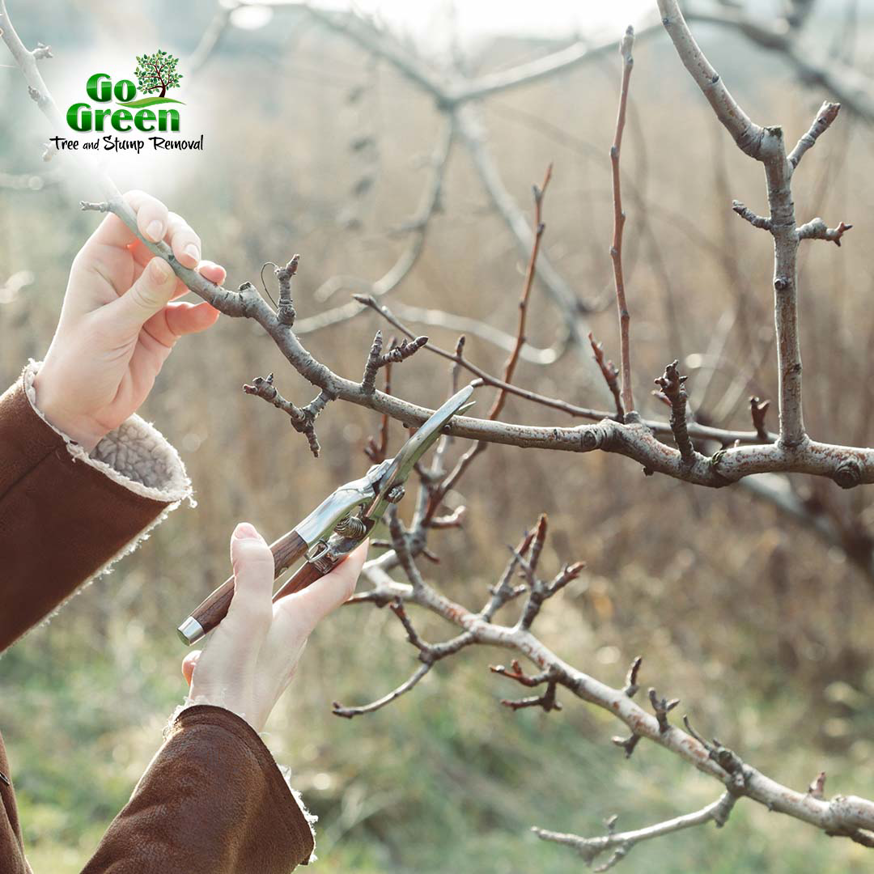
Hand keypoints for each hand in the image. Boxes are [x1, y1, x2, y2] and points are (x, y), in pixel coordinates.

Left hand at [33, 190, 223, 450]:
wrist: (85, 408)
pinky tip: (211, 312)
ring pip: (183, 271)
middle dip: (184, 242)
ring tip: (214, 279)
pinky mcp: (166, 325)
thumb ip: (143, 296)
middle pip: (165, 237)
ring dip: (202, 272)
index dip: (150, 215)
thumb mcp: (109, 327)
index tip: (162, 237)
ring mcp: (149, 298)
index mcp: (102, 262)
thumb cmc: (81, 363)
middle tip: (194, 262)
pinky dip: (205, 308)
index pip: (128, 216)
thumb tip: (169, 263)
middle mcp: (127, 274)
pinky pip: (192, 309)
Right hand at [182, 523, 367, 731]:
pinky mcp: (247, 681)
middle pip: (305, 598)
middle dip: (300, 572)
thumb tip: (249, 532)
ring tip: (219, 613)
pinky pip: (235, 653)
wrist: (215, 745)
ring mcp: (271, 663)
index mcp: (299, 621)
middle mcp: (292, 642)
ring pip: (264, 624)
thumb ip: (252, 572)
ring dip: (244, 611)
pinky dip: (218, 649)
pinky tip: (196, 662)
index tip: (363, 532)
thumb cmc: (235, 679)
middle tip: (291, 549)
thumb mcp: (245, 615)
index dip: (352, 554)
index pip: (340, 582)